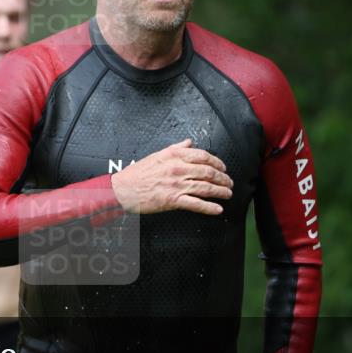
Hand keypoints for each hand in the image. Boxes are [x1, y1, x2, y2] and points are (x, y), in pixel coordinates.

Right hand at [110, 138, 232, 214]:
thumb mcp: (157, 155)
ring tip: (228, 194)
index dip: (217, 162)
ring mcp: (177, 185)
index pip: (203, 156)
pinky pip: (196, 204)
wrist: (122, 189)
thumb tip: (189, 143)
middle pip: (208, 172)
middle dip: (223, 178)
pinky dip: (209, 208)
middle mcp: (178, 169)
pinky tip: (218, 209)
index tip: (223, 167)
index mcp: (174, 156)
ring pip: (206, 187)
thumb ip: (176, 148)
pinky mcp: (173, 200)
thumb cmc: (137, 173)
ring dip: (221, 192)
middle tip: (229, 182)